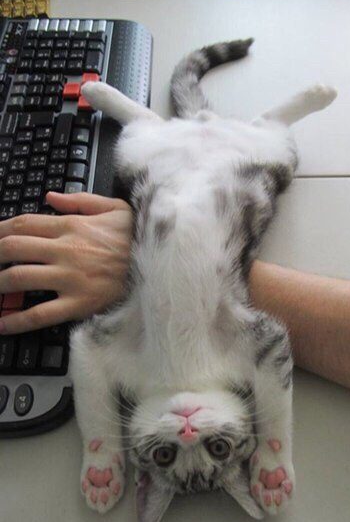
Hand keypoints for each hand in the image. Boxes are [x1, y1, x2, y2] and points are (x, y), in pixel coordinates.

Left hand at [0, 192, 132, 334]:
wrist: (162, 263)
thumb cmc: (138, 238)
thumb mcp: (114, 208)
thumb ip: (79, 200)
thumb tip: (49, 197)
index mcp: (71, 226)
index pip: (22, 224)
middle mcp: (65, 250)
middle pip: (12, 248)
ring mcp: (70, 278)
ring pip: (19, 278)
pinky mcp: (79, 303)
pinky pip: (41, 314)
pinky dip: (17, 320)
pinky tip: (2, 324)